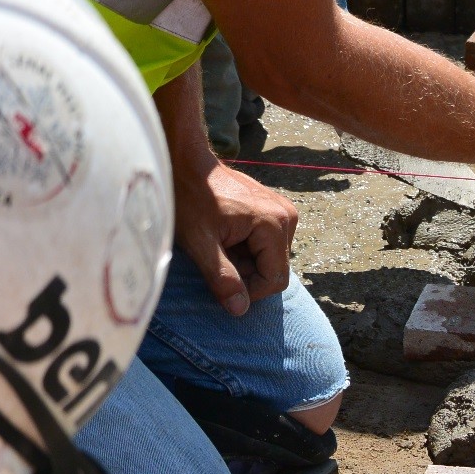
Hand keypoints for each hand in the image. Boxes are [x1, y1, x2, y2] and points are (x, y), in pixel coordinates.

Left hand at [175, 162, 298, 315]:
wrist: (186, 163)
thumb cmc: (190, 198)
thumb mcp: (200, 242)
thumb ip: (222, 278)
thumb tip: (240, 310)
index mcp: (275, 224)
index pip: (275, 279)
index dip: (248, 290)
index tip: (221, 281)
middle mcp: (287, 217)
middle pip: (274, 269)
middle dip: (246, 272)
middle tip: (216, 256)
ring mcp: (284, 211)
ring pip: (271, 258)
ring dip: (245, 261)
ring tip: (220, 243)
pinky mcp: (276, 209)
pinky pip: (268, 244)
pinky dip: (247, 248)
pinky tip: (227, 234)